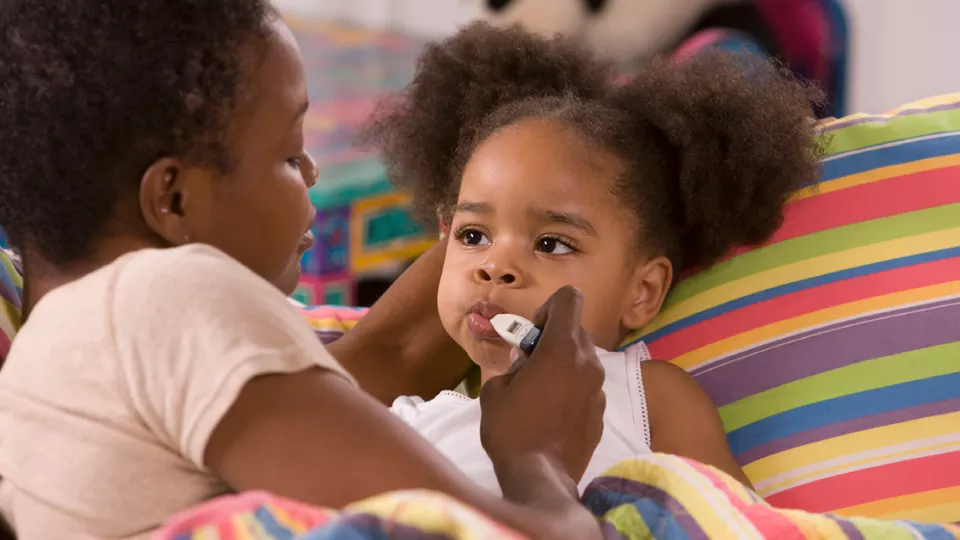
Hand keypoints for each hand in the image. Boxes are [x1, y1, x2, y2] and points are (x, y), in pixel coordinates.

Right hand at [479, 286, 605, 490]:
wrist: (539, 478)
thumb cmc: (511, 430)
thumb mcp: (495, 390)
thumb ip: (512, 365)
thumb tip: (525, 363)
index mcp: (562, 349)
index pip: (570, 298)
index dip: (548, 307)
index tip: (532, 334)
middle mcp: (588, 363)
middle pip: (575, 330)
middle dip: (552, 339)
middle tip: (529, 365)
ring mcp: (599, 389)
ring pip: (582, 359)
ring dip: (562, 365)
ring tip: (539, 392)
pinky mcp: (601, 412)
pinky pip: (587, 386)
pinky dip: (571, 389)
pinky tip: (551, 415)